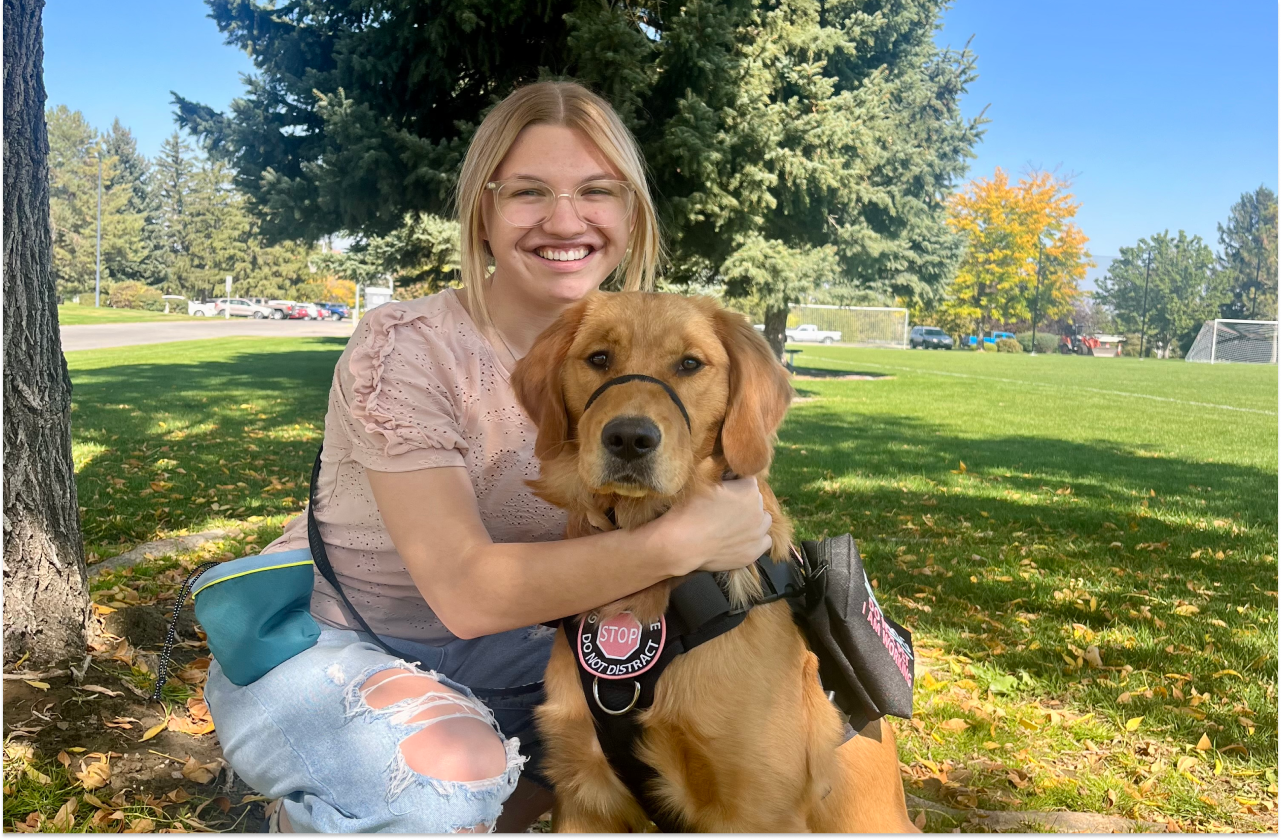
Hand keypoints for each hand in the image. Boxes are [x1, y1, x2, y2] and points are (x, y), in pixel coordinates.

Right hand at [655, 477, 772, 574]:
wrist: (683, 543)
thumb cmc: (690, 510)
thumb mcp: (705, 482)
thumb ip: (724, 477)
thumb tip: (730, 475)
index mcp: (749, 489)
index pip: (748, 481)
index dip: (736, 485)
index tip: (724, 492)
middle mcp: (759, 511)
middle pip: (757, 501)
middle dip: (745, 502)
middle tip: (726, 510)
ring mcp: (758, 533)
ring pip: (764, 521)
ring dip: (754, 520)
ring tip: (736, 525)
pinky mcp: (754, 552)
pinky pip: (765, 541)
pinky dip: (756, 539)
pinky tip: (741, 540)